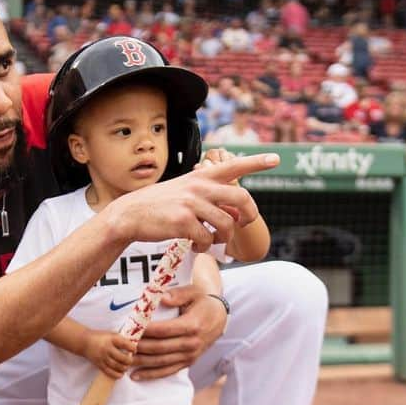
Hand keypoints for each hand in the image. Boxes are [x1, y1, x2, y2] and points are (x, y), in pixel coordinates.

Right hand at [83, 331, 136, 379]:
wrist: (84, 342)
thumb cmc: (100, 337)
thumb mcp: (111, 334)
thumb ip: (121, 340)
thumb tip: (134, 347)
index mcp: (111, 339)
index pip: (125, 344)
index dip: (132, 348)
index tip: (134, 350)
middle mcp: (107, 348)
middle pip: (122, 358)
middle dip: (129, 361)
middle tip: (130, 361)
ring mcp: (103, 357)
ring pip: (117, 366)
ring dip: (124, 368)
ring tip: (126, 367)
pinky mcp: (99, 364)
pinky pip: (109, 372)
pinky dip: (117, 374)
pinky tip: (121, 374)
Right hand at [106, 153, 275, 252]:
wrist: (130, 215)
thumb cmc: (159, 205)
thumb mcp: (184, 192)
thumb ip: (209, 198)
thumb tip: (235, 214)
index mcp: (200, 177)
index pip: (233, 165)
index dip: (256, 162)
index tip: (276, 158)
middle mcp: (199, 187)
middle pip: (241, 197)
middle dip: (250, 214)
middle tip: (244, 224)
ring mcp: (192, 204)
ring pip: (227, 224)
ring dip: (223, 238)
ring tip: (211, 241)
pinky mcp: (183, 222)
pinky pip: (206, 238)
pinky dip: (204, 246)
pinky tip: (194, 245)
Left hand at [131, 284, 226, 380]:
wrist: (219, 318)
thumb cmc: (203, 302)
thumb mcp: (194, 292)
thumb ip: (178, 294)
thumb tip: (162, 298)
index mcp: (192, 325)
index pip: (164, 330)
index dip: (146, 331)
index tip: (130, 329)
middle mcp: (191, 343)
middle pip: (159, 348)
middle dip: (138, 347)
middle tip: (121, 345)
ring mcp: (190, 355)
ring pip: (161, 362)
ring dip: (141, 362)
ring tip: (123, 361)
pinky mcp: (188, 362)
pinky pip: (168, 371)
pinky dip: (151, 375)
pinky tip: (136, 376)